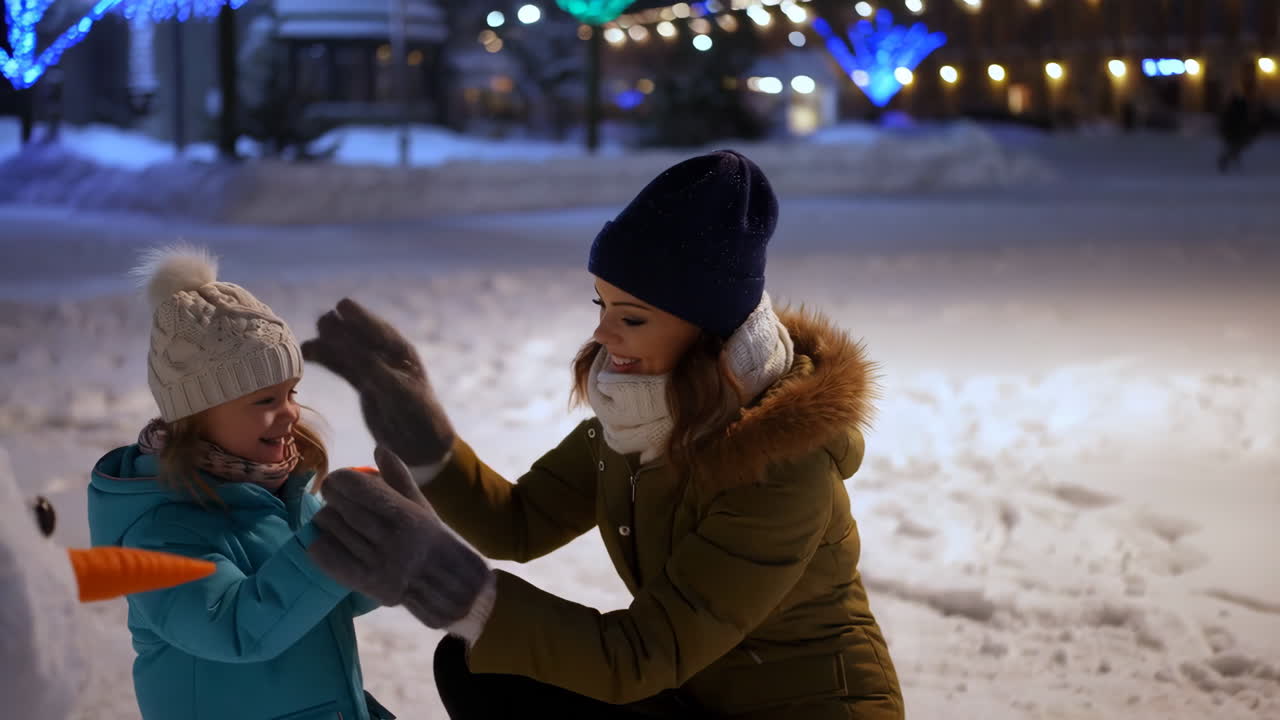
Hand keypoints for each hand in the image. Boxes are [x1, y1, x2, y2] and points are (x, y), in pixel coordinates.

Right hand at [302, 298, 453, 466]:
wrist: (422, 445)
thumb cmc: (418, 416)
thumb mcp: (397, 390)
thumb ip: (371, 367)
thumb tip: (347, 345)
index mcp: (404, 353)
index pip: (378, 330)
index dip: (360, 318)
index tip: (342, 305)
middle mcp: (389, 358)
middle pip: (360, 337)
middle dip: (342, 328)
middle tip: (323, 321)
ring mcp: (376, 371)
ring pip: (349, 352)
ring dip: (330, 345)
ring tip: (307, 343)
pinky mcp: (366, 386)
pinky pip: (344, 368)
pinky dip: (328, 360)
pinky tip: (310, 355)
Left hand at [308, 447, 490, 627]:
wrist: (448, 588)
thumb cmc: (433, 542)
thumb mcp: (421, 508)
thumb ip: (399, 478)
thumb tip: (380, 449)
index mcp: (406, 515)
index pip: (357, 487)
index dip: (341, 479)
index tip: (339, 480)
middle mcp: (391, 539)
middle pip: (340, 507)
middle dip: (331, 496)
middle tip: (332, 495)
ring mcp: (376, 563)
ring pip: (330, 529)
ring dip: (327, 519)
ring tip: (336, 518)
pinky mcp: (364, 583)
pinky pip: (326, 555)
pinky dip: (320, 543)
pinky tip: (328, 539)